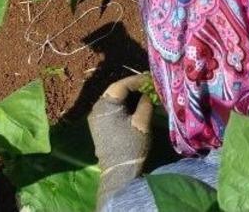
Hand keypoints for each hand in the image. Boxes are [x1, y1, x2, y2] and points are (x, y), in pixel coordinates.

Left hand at [89, 74, 153, 193]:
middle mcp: (96, 109)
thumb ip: (145, 102)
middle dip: (133, 86)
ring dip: (129, 95)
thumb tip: (148, 91)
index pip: (121, 85)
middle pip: (115, 90)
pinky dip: (124, 104)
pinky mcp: (99, 126)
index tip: (152, 78)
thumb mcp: (142, 121)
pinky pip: (112, 108)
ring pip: (114, 99)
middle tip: (150, 84)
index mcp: (105, 106)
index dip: (137, 80)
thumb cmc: (131, 144)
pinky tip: (136, 104)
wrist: (119, 170)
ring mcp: (96, 118)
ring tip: (146, 93)